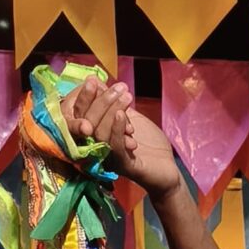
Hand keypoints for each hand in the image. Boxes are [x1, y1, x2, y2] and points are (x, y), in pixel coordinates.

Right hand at [67, 75, 182, 197]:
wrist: (167, 168)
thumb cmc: (147, 143)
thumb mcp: (129, 117)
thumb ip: (112, 104)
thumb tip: (98, 82)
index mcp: (93, 137)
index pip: (81, 116)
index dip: (84, 98)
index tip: (92, 79)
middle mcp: (95, 149)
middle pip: (87, 123)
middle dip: (100, 101)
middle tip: (118, 87)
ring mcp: (107, 158)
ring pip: (100, 133)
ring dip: (112, 110)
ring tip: (126, 96)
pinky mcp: (122, 166)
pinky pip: (114, 146)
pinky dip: (116, 128)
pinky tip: (121, 114)